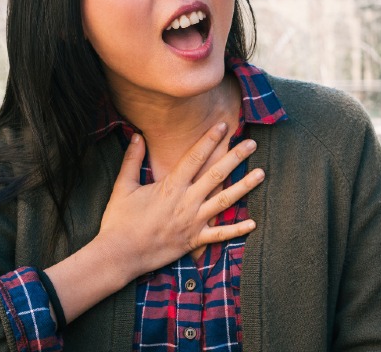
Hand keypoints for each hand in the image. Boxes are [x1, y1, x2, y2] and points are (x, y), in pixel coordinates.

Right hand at [96, 122, 263, 281]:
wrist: (119, 255)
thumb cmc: (119, 221)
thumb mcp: (123, 187)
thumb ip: (132, 160)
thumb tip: (137, 136)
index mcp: (170, 187)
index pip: (194, 157)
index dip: (210, 140)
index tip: (224, 125)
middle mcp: (186, 202)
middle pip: (216, 175)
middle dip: (235, 157)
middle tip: (252, 143)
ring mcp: (193, 221)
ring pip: (224, 201)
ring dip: (244, 187)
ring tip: (261, 173)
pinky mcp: (194, 240)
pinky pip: (220, 235)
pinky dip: (237, 230)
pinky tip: (253, 222)